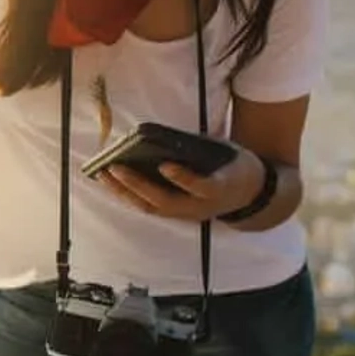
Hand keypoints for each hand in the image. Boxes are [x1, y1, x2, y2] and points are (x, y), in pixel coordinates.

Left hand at [99, 147, 263, 221]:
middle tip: (114, 167)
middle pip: (165, 201)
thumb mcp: (227, 152)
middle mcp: (201, 206)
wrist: (249, 196)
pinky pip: (149, 208)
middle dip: (137, 185)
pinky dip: (129, 196)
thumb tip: (164, 139)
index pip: (201, 186)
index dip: (183, 178)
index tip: (165, 166)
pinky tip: (113, 183)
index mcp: (221, 188)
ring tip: (104, 175)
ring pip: (151, 208)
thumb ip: (201, 148)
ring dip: (125, 193)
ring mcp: (187, 214)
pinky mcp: (177, 215)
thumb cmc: (235, 167)